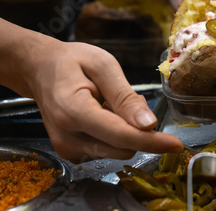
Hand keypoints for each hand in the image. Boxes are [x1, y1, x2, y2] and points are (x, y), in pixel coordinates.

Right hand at [26, 40, 182, 162]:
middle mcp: (67, 137)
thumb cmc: (71, 62)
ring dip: (127, 130)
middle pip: (122, 146)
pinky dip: (115, 135)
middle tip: (128, 98)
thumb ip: (124, 96)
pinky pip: (108, 150)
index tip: (176, 144)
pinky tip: (104, 113)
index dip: (151, 141)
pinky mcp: (72, 153)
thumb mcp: (102, 65)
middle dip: (137, 127)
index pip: (120, 135)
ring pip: (118, 150)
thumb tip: (149, 124)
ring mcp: (68, 149)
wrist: (39, 70)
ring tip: (111, 102)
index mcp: (73, 111)